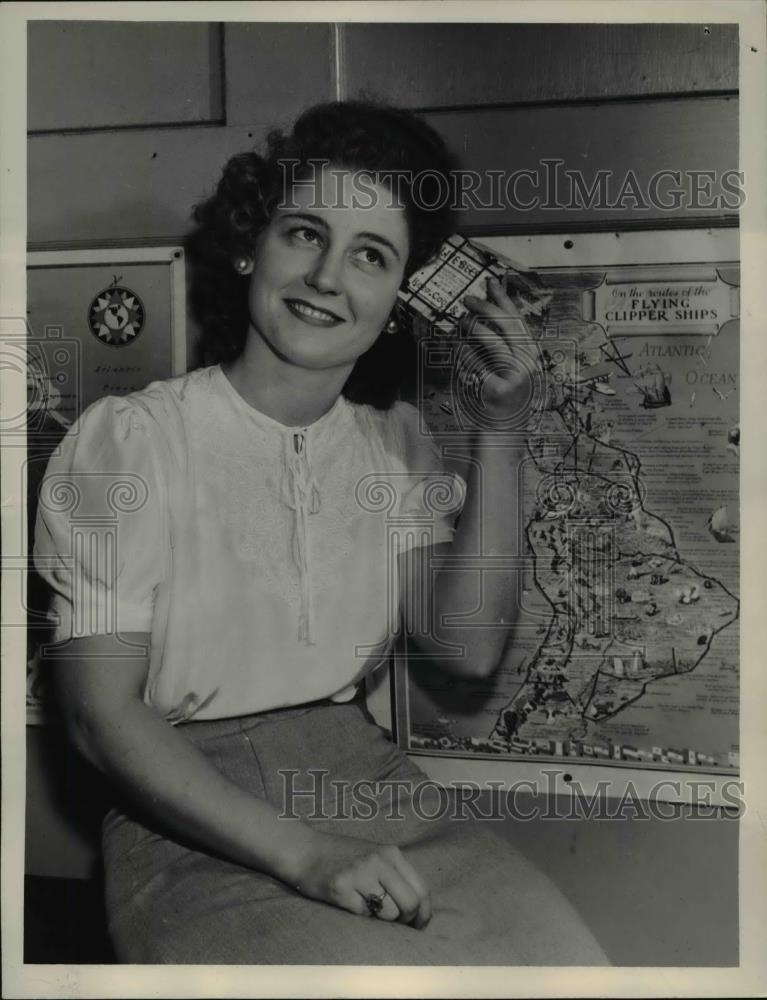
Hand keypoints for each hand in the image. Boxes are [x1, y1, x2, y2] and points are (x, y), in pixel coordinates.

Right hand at [292, 829, 431, 927]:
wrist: (305, 850)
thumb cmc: (344, 857)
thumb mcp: (376, 857)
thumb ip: (396, 876)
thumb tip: (419, 910)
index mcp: (391, 854)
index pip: (422, 889)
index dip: (424, 913)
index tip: (418, 924)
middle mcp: (379, 861)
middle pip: (410, 903)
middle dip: (407, 921)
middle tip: (396, 924)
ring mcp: (359, 874)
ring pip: (389, 913)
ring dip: (381, 919)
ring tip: (367, 907)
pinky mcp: (341, 888)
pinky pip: (363, 915)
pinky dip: (360, 916)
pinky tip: (349, 903)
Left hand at [458, 276, 537, 423]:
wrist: (503, 434)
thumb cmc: (501, 400)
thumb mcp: (508, 369)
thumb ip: (501, 345)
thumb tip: (482, 316)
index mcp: (531, 355)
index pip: (518, 320)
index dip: (503, 299)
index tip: (490, 283)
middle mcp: (528, 364)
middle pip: (507, 325)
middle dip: (486, 308)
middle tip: (467, 300)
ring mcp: (515, 378)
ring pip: (492, 342)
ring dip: (474, 326)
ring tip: (461, 321)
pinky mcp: (498, 390)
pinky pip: (477, 364)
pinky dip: (464, 352)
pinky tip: (457, 345)